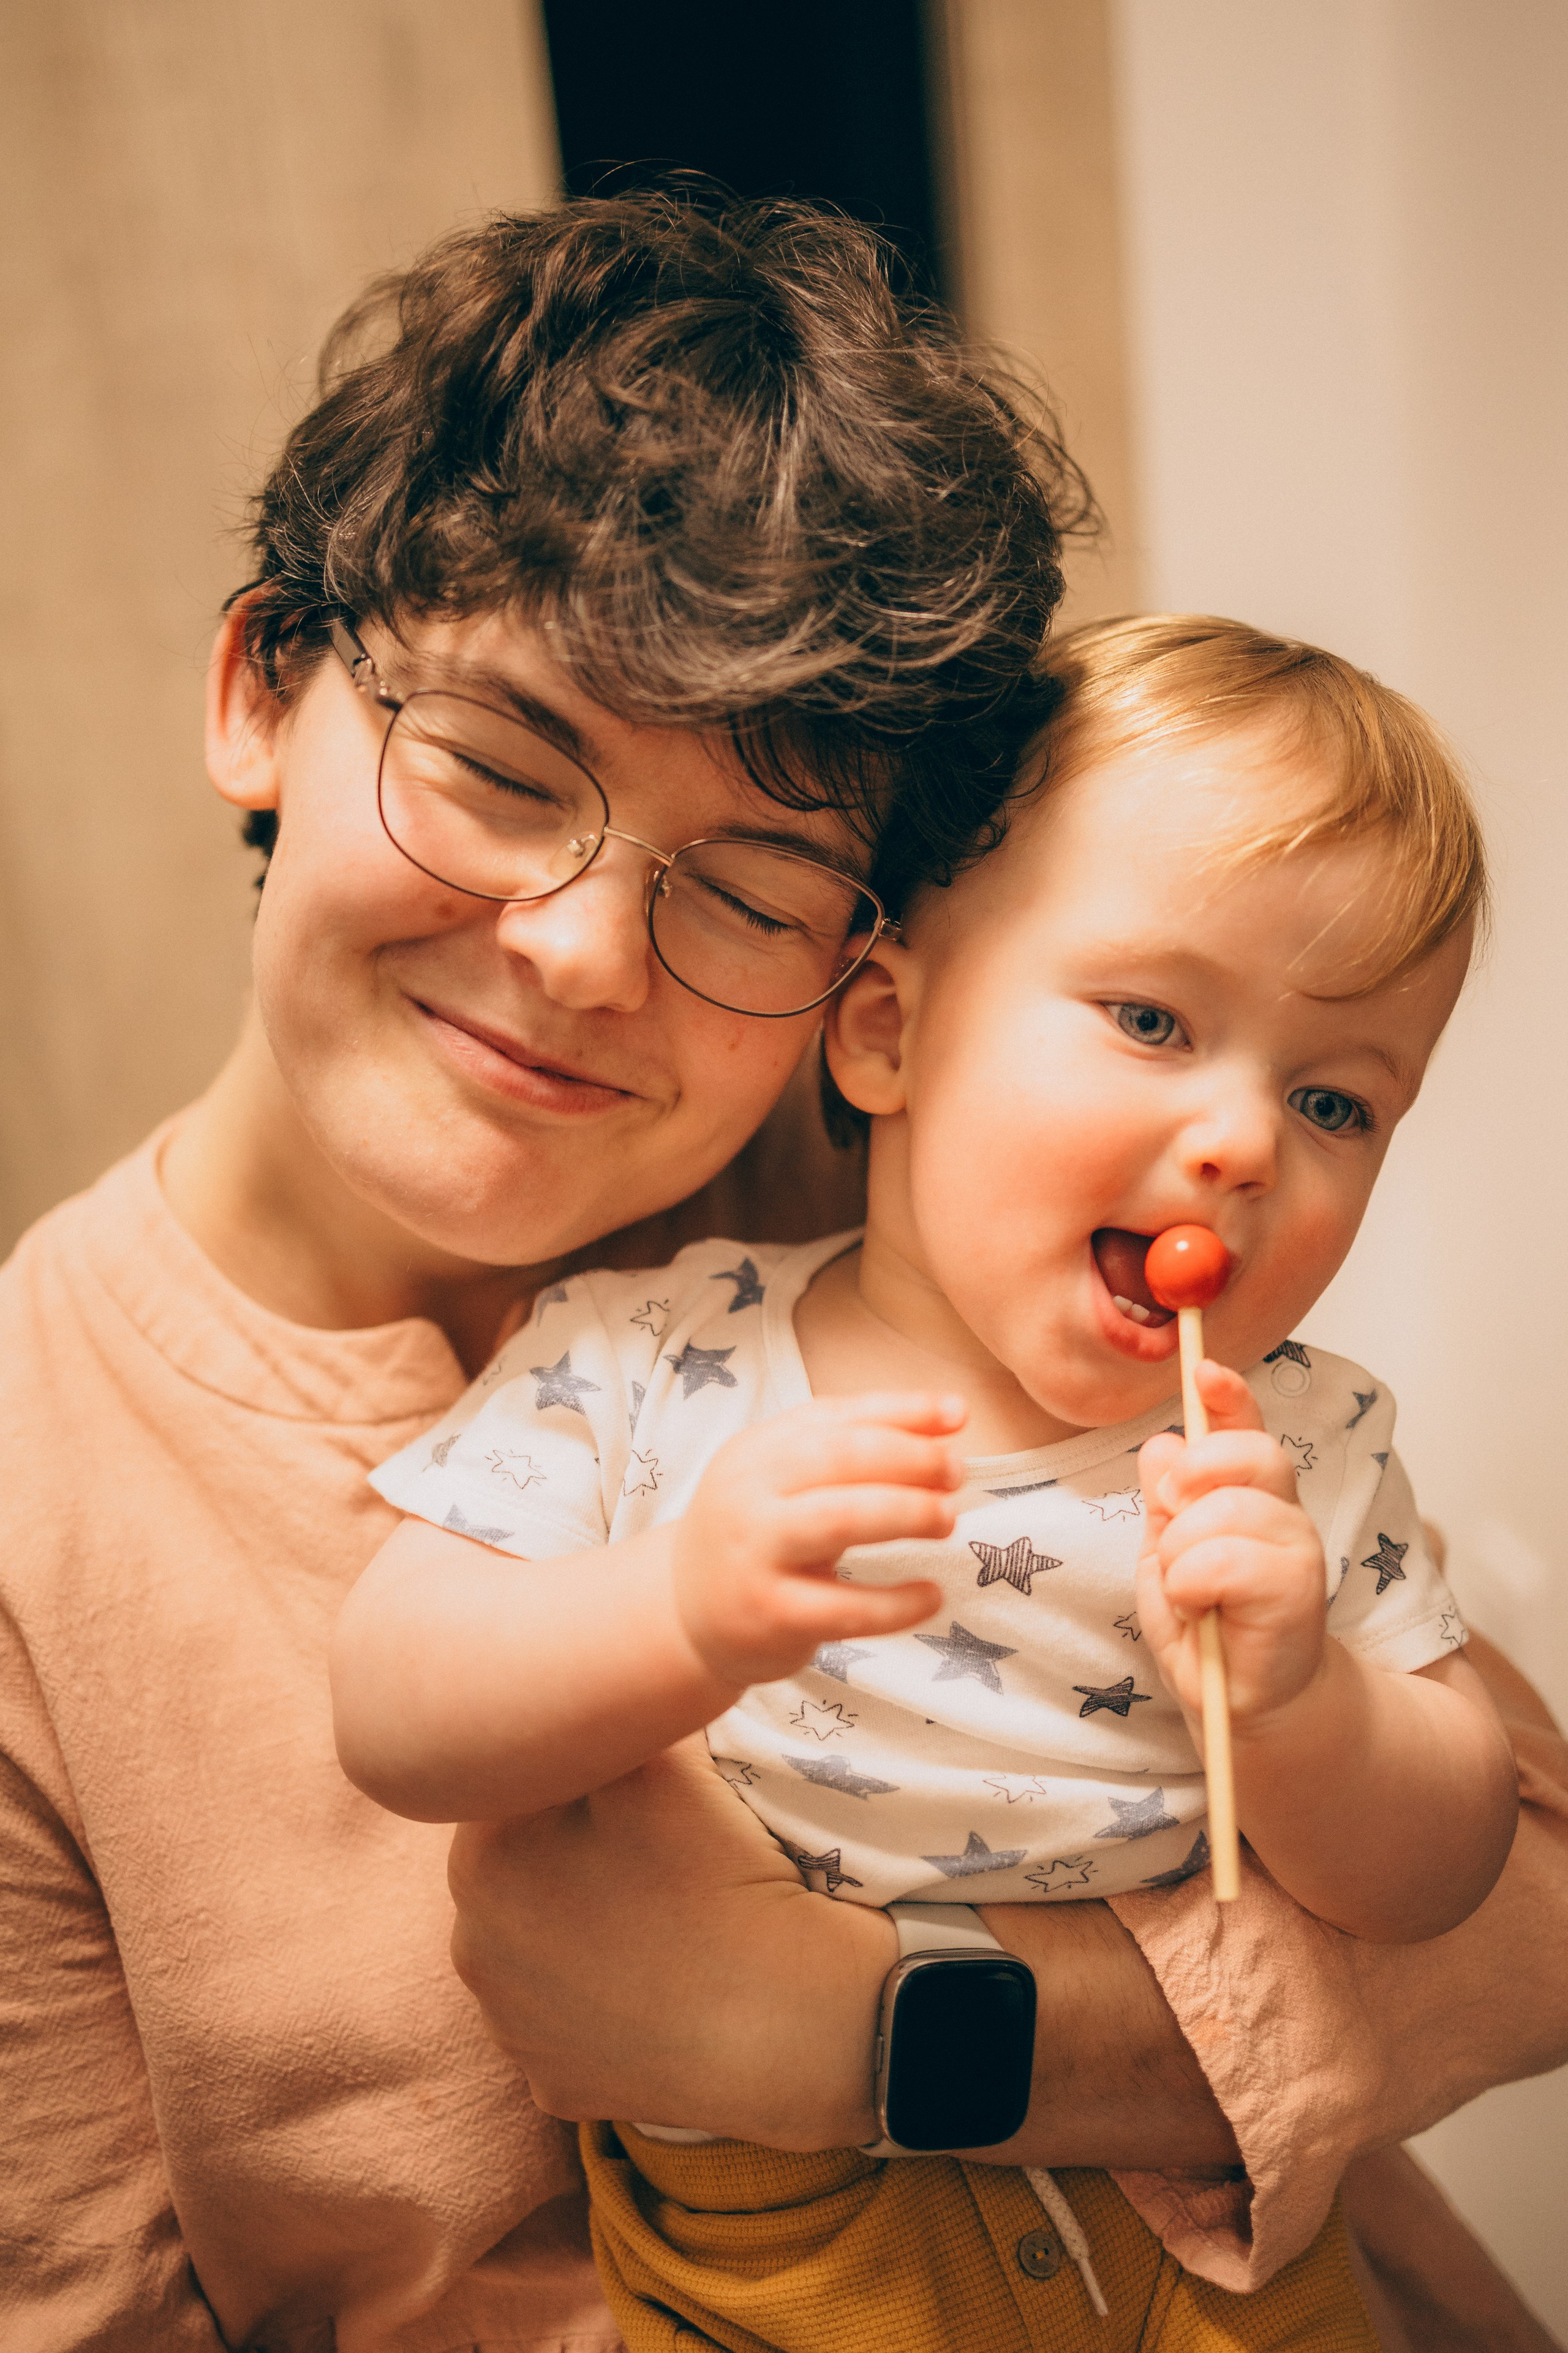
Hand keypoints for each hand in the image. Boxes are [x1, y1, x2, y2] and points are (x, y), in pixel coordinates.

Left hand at [448, 1735, 893, 2146]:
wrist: (791, 2020)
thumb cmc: (719, 1874)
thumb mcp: (654, 1759)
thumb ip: (600, 1723)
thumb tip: (579, 1692)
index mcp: (478, 1862)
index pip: (514, 1785)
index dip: (574, 1773)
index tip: (631, 1778)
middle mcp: (469, 1951)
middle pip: (520, 1868)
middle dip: (568, 1848)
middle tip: (654, 1843)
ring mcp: (511, 2032)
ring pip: (541, 1944)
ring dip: (582, 1922)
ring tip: (662, 1911)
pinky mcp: (556, 2086)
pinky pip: (573, 2019)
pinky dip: (607, 1999)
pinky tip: (659, 1978)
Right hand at [672, 1392, 960, 1685]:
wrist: (686, 1612)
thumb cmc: (759, 1533)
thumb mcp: (783, 1477)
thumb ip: (852, 1444)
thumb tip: (948, 1419)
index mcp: (757, 1450)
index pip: (836, 1417)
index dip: (903, 1411)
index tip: (958, 1415)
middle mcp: (748, 1494)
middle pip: (839, 1458)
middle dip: (911, 1459)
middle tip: (957, 1473)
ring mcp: (755, 1555)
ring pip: (840, 1520)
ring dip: (906, 1513)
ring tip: (948, 1519)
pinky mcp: (770, 1615)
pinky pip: (845, 1607)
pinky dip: (897, 1602)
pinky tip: (932, 1595)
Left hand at [1135, 1360, 1327, 1728]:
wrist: (1244, 1703)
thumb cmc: (1206, 1626)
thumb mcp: (1169, 1552)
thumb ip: (1166, 1501)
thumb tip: (1162, 1443)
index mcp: (1249, 1494)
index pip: (1247, 1427)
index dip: (1229, 1396)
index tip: (1205, 1373)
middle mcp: (1283, 1512)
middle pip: (1247, 1454)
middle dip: (1193, 1479)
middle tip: (1171, 1520)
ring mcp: (1298, 1549)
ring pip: (1227, 1509)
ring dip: (1184, 1550)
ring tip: (1186, 1587)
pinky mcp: (1299, 1592)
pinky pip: (1227, 1560)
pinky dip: (1192, 1582)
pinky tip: (1196, 1607)